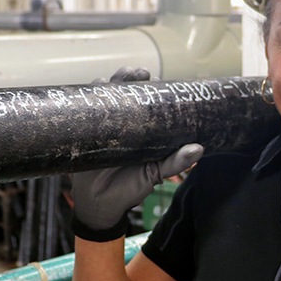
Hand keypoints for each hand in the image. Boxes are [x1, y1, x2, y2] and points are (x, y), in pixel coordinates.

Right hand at [70, 67, 203, 240]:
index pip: (145, 100)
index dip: (150, 87)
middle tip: (139, 74)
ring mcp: (101, 125)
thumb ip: (175, 163)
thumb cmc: (130, 188)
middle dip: (130, 77)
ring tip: (119, 78)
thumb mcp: (156, 174)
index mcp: (140, 129)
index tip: (157, 79)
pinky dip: (87, 95)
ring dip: (110, 81)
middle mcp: (121, 123)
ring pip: (103, 94)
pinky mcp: (84, 132)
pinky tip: (94, 88)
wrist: (100, 205)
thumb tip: (198, 148)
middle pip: (124, 90)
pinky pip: (82, 109)